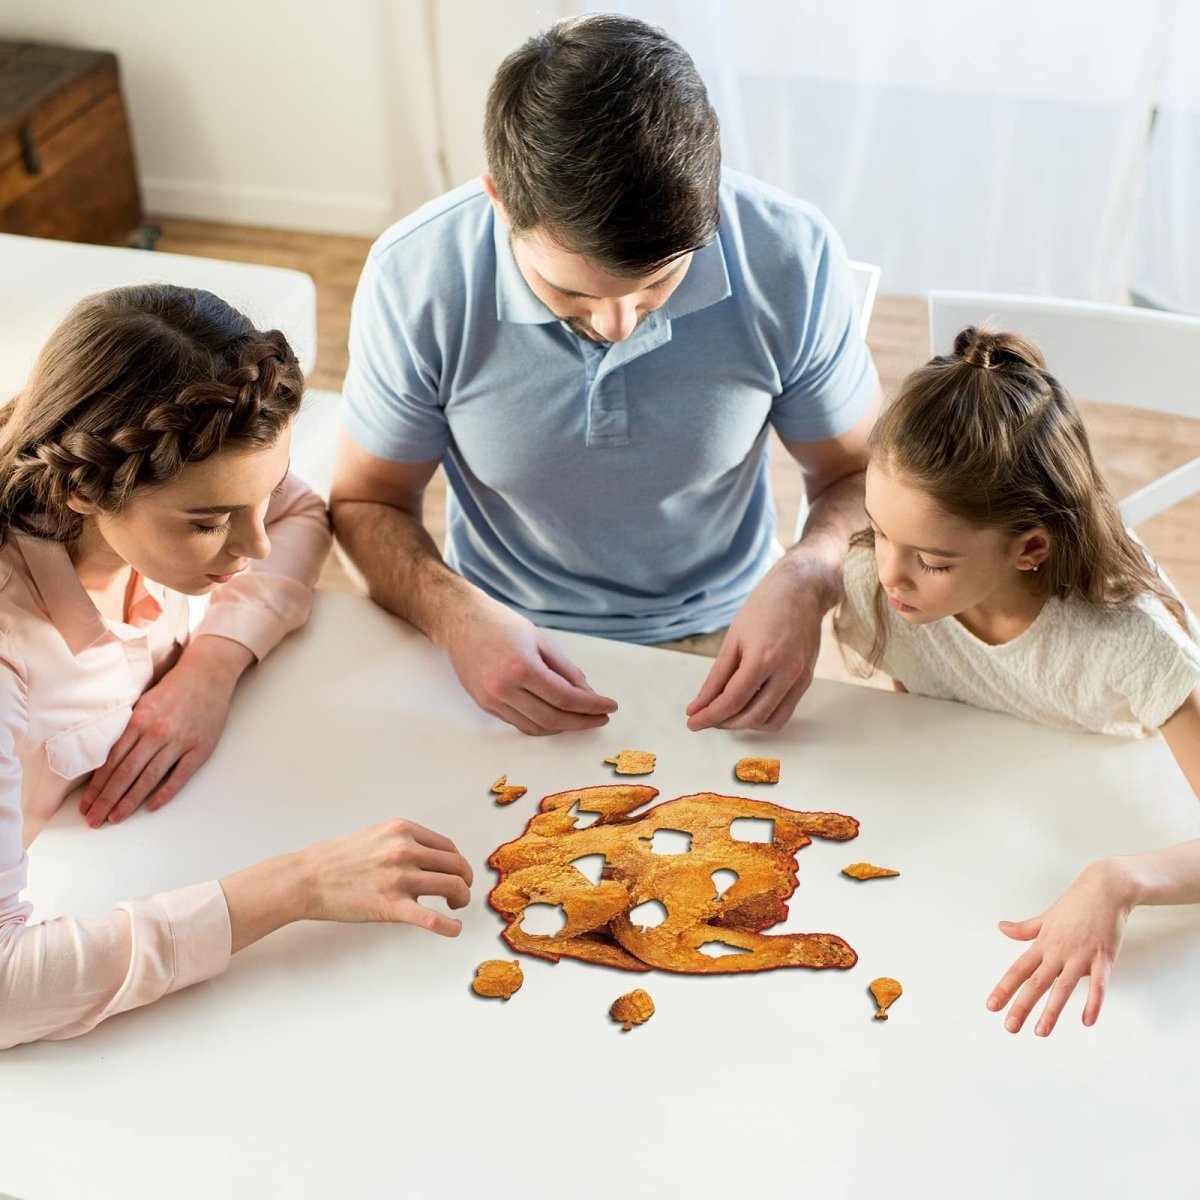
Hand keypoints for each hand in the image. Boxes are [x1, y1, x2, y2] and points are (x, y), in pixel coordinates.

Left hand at [80, 635, 252, 826]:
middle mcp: (156, 733)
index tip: (86, 804)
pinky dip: (165, 793)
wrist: (208, 675)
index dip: (97, 786)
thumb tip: (107, 761)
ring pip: (149, 778)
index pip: (112, 761)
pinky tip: (150, 807)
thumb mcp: (143, 703)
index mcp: (139, 721)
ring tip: (114, 818)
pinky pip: (179, 776)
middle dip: (107, 800)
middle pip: (126, 773)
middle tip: (94, 820)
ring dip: (129, 801)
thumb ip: (128, 729)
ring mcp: (180, 742)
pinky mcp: (200, 749)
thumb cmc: (173, 689)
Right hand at [295, 819, 473, 933]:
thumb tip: (429, 858)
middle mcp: (405, 850)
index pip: (448, 847)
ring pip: (453, 887)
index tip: (455, 874)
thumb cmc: (336, 859)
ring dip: (461, 899)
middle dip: (464, 881)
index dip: (457, 863)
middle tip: (460, 894)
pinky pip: (433, 919)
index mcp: (402, 831)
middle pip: (457, 866)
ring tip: (455, 907)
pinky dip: (450, 927)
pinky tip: (454, 929)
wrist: (306, 878)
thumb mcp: (375, 836)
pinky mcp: (391, 906)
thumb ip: (403, 842)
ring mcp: (400, 878)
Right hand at [440, 594, 616, 734]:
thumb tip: (588, 694)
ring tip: (580, 719)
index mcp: (521, 666)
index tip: (609, 707)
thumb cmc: (502, 625)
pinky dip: (541, 724)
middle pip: (552, 719)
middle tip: (600, 718)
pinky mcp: (485, 705)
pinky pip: (518, 724)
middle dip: (581, 722)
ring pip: (535, 727)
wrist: (461, 622)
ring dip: (562, 728)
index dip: (591, 706)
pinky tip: (556, 716)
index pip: (565, 697)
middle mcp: (503, 688)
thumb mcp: (542, 640)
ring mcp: (491, 699)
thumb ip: (567, 670)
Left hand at [686, 556, 832, 730]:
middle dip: (724, 723)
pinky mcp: (806, 681)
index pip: (732, 700)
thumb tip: (700, 705)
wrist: (801, 591)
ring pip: (770, 721)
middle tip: (705, 718)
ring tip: (725, 715)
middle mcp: (786, 672)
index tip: (693, 722)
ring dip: (744, 725)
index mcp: (763, 657)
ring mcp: (800, 678)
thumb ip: (716, 677)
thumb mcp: (733, 640)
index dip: (709, 716)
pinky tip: (747, 708)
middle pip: (751, 716)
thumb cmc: (764, 608)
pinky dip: (763, 717)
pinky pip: (785, 712)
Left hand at [986, 859, 1132, 1035]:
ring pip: (1063, 987)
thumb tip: (1001, 927)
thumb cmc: (1076, 903)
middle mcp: (1058, 951)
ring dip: (1052, 1011)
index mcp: (1043, 943)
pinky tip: (1087, 1020)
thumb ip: (1024, 928)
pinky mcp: (1104, 957)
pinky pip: (1098, 984)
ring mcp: (1081, 955)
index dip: (1004, 988)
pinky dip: (1093, 1002)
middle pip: (1036, 982)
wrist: (1106, 888)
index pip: (1018, 970)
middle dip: (1022, 1006)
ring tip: (1041, 1031)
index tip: (991, 1006)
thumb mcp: (1046, 916)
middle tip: (1010, 1027)